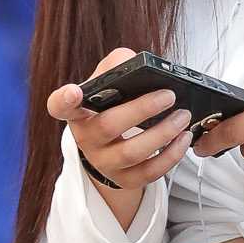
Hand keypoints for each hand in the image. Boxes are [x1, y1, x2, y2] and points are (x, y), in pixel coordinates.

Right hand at [46, 48, 195, 195]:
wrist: (113, 144)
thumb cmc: (112, 105)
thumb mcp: (109, 81)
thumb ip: (118, 64)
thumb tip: (135, 62)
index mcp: (77, 111)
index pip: (60, 106)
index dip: (64, 99)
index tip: (74, 91)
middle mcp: (85, 139)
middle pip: (108, 126)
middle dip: (142, 110)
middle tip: (168, 95)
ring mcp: (104, 163)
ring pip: (132, 152)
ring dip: (163, 133)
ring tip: (183, 116)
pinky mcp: (124, 180)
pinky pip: (149, 173)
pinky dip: (171, 156)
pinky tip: (183, 138)